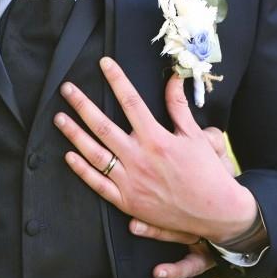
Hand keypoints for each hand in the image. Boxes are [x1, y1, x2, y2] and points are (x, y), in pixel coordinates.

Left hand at [54, 57, 257, 244]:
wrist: (216, 213)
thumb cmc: (207, 173)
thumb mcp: (195, 135)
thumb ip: (179, 106)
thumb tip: (173, 78)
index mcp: (156, 138)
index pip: (131, 102)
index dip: (116, 80)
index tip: (104, 64)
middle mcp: (139, 158)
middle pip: (103, 126)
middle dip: (82, 105)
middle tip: (66, 89)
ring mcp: (131, 181)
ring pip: (95, 154)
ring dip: (74, 134)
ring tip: (59, 118)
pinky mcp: (128, 202)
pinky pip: (99, 184)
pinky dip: (82, 170)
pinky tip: (69, 156)